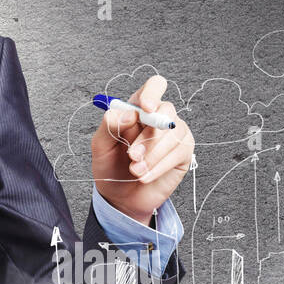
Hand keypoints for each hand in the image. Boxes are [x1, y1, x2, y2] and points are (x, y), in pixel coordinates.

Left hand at [91, 75, 194, 224]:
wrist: (121, 198)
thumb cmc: (111, 167)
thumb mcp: (100, 146)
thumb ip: (110, 125)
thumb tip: (130, 113)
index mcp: (139, 109)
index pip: (154, 86)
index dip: (153, 93)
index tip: (145, 108)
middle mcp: (159, 117)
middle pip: (165, 111)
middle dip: (148, 137)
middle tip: (132, 156)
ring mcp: (174, 133)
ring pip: (172, 133)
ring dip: (152, 156)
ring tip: (135, 171)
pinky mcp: (183, 152)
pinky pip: (178, 152)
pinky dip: (159, 166)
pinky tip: (145, 176)